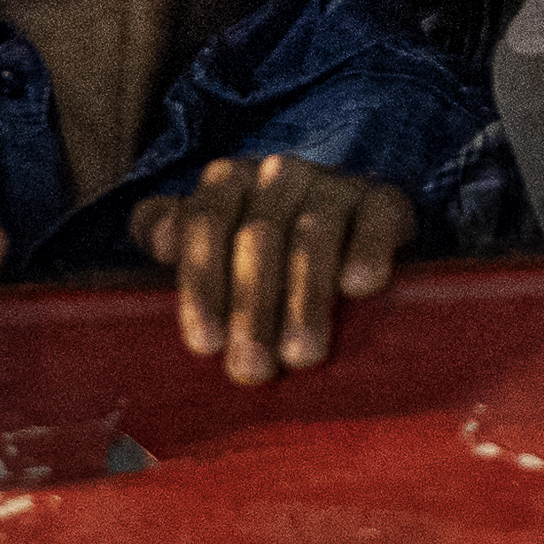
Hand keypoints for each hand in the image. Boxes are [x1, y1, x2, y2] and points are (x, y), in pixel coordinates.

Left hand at [135, 156, 414, 388]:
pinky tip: (358, 287)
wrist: (345, 224)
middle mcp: (278, 174)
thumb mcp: (210, 240)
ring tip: (300, 354)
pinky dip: (367, 250)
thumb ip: (167, 231)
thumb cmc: (261, 249)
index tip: (204, 345)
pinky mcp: (384, 198)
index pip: (206, 223)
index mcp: (227, 181)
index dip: (203, 285)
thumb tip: (159, 238)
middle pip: (258, 237)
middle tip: (251, 369)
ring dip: (305, 298)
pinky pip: (376, 219)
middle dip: (251, 309)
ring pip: (313, 236)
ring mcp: (334, 184)